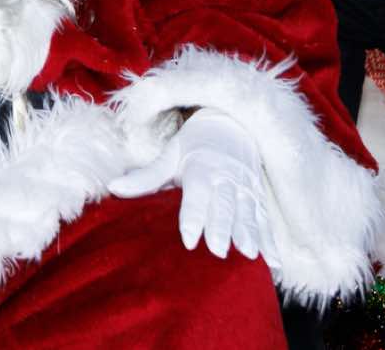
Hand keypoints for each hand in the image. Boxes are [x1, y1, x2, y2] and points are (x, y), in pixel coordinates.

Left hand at [109, 112, 268, 263]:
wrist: (230, 122)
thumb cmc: (193, 145)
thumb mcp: (169, 155)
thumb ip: (145, 176)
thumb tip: (112, 187)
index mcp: (201, 168)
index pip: (197, 194)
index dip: (193, 216)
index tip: (188, 239)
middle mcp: (226, 178)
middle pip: (225, 205)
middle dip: (222, 228)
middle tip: (218, 251)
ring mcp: (246, 188)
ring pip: (248, 212)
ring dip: (249, 234)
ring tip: (249, 255)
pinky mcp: (258, 196)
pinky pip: (266, 219)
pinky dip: (271, 240)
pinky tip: (272, 261)